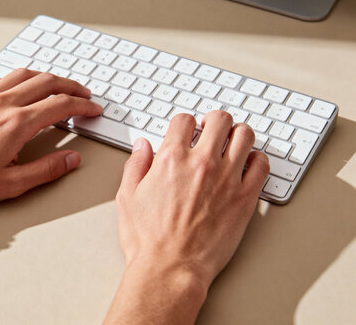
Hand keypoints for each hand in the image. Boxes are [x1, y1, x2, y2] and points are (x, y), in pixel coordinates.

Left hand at [0, 69, 102, 210]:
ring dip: (46, 77)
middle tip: (84, 95)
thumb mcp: (11, 185)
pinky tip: (19, 87)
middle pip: (46, 82)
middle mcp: (2, 103)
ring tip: (57, 86)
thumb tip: (71, 159)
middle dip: (71, 86)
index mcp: (16, 124)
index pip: (60, 105)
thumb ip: (46, 170)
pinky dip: (17, 78)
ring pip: (23, 74)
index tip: (93, 109)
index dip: (83, 105)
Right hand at [115, 110, 269, 294]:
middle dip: (213, 121)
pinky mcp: (245, 198)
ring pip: (245, 135)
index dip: (184, 123)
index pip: (184, 120)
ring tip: (231, 143)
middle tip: (211, 130)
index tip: (185, 131)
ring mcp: (227, 179)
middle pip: (219, 120)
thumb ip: (136, 165)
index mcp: (171, 159)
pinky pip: (262, 165)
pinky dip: (257, 159)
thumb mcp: (127, 197)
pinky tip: (248, 165)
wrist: (171, 268)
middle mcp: (202, 163)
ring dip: (237, 134)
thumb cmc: (149, 239)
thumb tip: (142, 146)